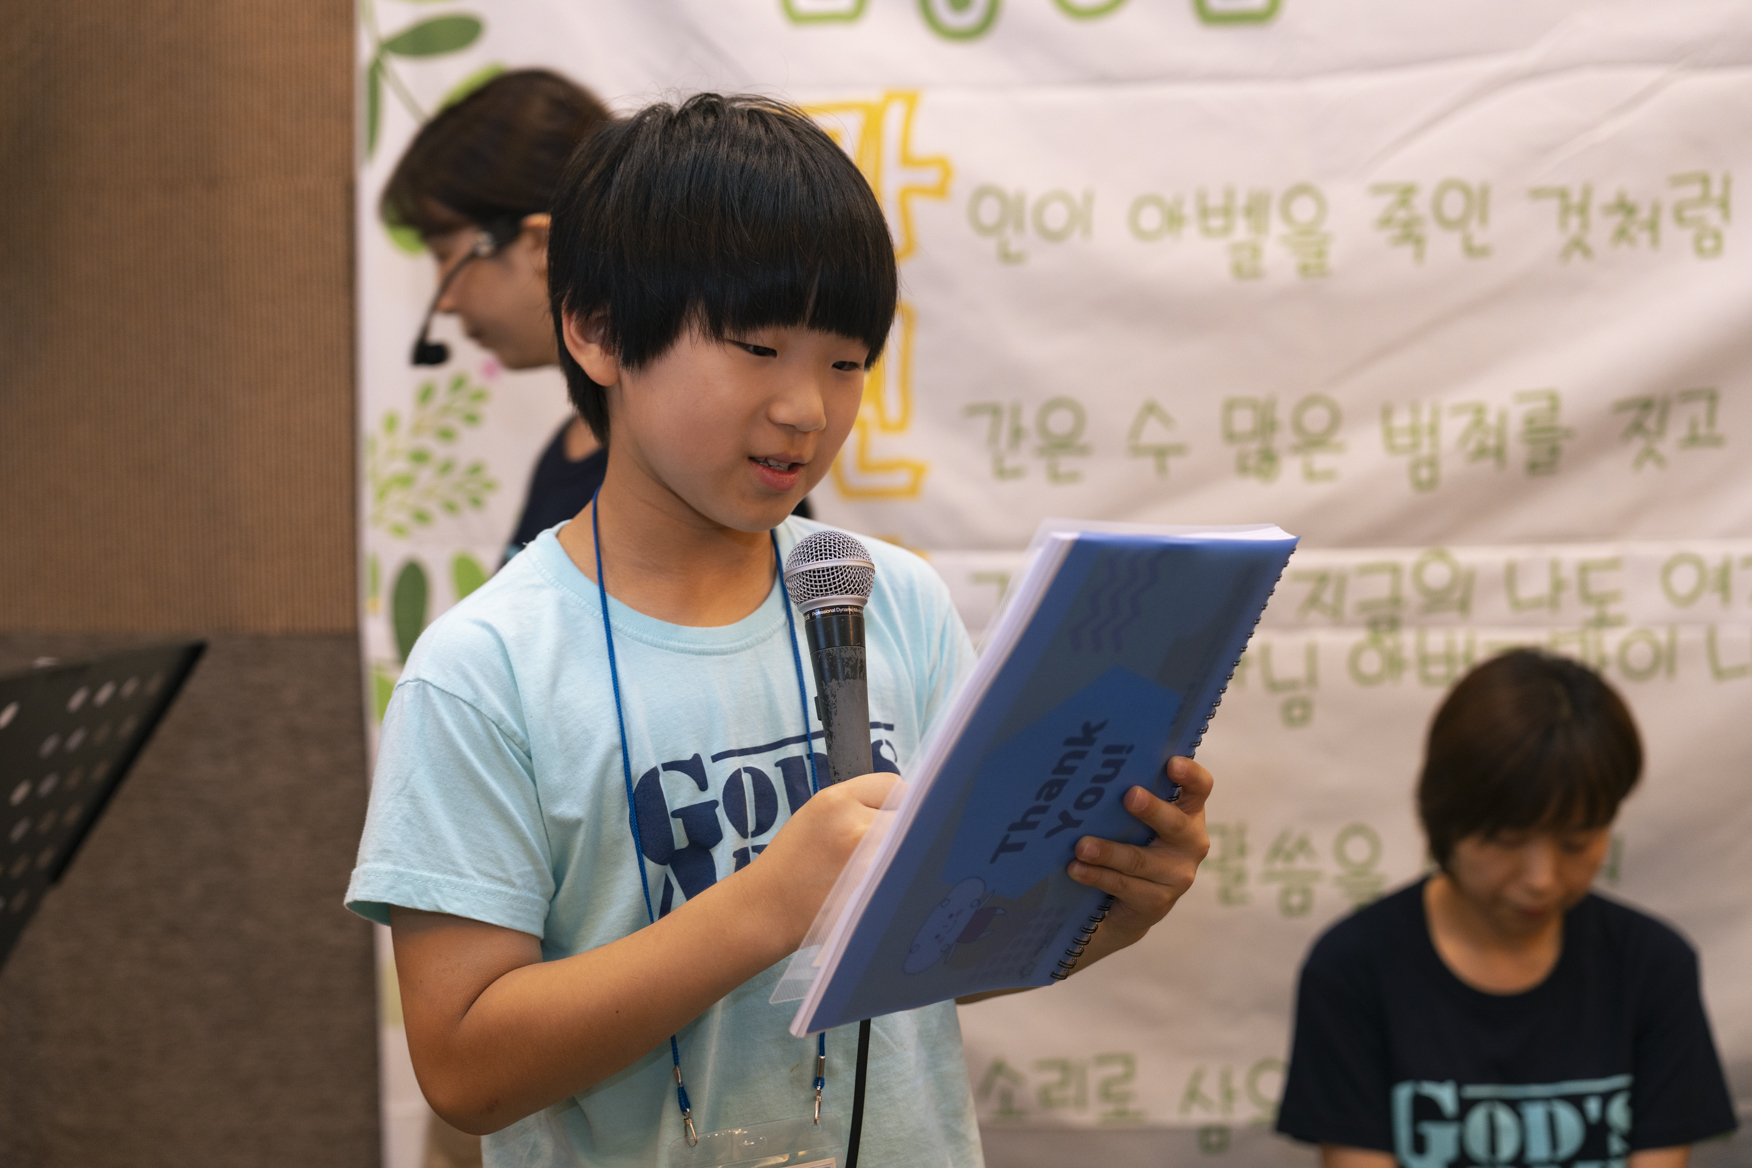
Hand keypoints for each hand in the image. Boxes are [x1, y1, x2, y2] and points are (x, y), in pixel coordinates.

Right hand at [737, 771, 900, 950]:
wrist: (767, 907)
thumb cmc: (794, 860)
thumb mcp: (818, 814)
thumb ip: (860, 802)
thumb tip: (910, 802)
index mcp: (836, 801)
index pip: (893, 785)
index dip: (896, 800)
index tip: (893, 813)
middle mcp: (854, 828)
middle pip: (909, 815)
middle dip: (905, 827)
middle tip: (888, 843)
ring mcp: (867, 863)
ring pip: (910, 846)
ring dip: (905, 853)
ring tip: (881, 864)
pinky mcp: (873, 893)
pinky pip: (904, 875)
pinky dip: (899, 877)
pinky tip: (880, 883)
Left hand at [1065, 756, 1211, 965]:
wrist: (1131, 904)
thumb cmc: (1133, 843)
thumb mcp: (1138, 819)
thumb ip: (1131, 797)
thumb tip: (1092, 770)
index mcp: (1189, 813)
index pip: (1200, 788)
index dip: (1191, 775)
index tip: (1172, 763)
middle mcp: (1190, 843)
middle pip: (1175, 824)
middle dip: (1152, 810)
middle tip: (1129, 795)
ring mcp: (1177, 876)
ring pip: (1140, 860)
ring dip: (1109, 852)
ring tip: (1081, 846)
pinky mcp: (1157, 902)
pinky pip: (1124, 886)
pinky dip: (1097, 876)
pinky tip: (1076, 868)